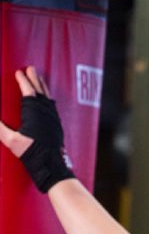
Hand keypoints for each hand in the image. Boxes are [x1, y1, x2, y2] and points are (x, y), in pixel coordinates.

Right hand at [0, 66, 74, 191]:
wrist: (51, 165)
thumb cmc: (32, 153)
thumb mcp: (11, 141)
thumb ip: (0, 128)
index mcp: (34, 112)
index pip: (28, 91)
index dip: (23, 80)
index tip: (19, 72)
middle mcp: (46, 112)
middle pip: (40, 90)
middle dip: (35, 79)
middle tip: (31, 68)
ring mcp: (54, 118)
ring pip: (48, 98)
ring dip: (43, 87)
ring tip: (39, 79)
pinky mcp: (57, 126)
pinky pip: (52, 107)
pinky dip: (48, 99)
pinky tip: (47, 100)